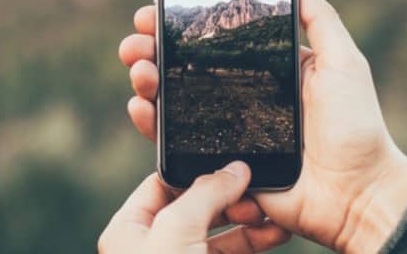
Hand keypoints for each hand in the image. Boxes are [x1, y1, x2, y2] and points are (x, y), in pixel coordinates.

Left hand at [98, 162, 290, 252]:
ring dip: (249, 221)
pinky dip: (255, 243)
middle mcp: (154, 248)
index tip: (233, 162)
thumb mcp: (176, 230)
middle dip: (231, 197)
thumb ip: (204, 193)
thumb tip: (233, 168)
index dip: (198, 170)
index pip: (164, 183)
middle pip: (197, 206)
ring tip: (277, 216)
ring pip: (221, 234)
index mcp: (129, 230)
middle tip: (260, 193)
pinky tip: (277, 235)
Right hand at [118, 0, 406, 252]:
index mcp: (266, 68)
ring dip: (147, 81)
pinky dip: (153, 126)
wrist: (358, 193)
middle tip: (136, 40)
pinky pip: (178, 144)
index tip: (156, 8)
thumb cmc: (357, 127)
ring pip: (172, 101)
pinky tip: (142, 108)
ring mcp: (227, 129)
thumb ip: (319, 19)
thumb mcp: (343, 62)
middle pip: (183, 66)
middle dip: (151, 48)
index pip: (213, 38)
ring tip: (139, 69)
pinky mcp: (220, 163)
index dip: (181, 23)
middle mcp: (241, 94)